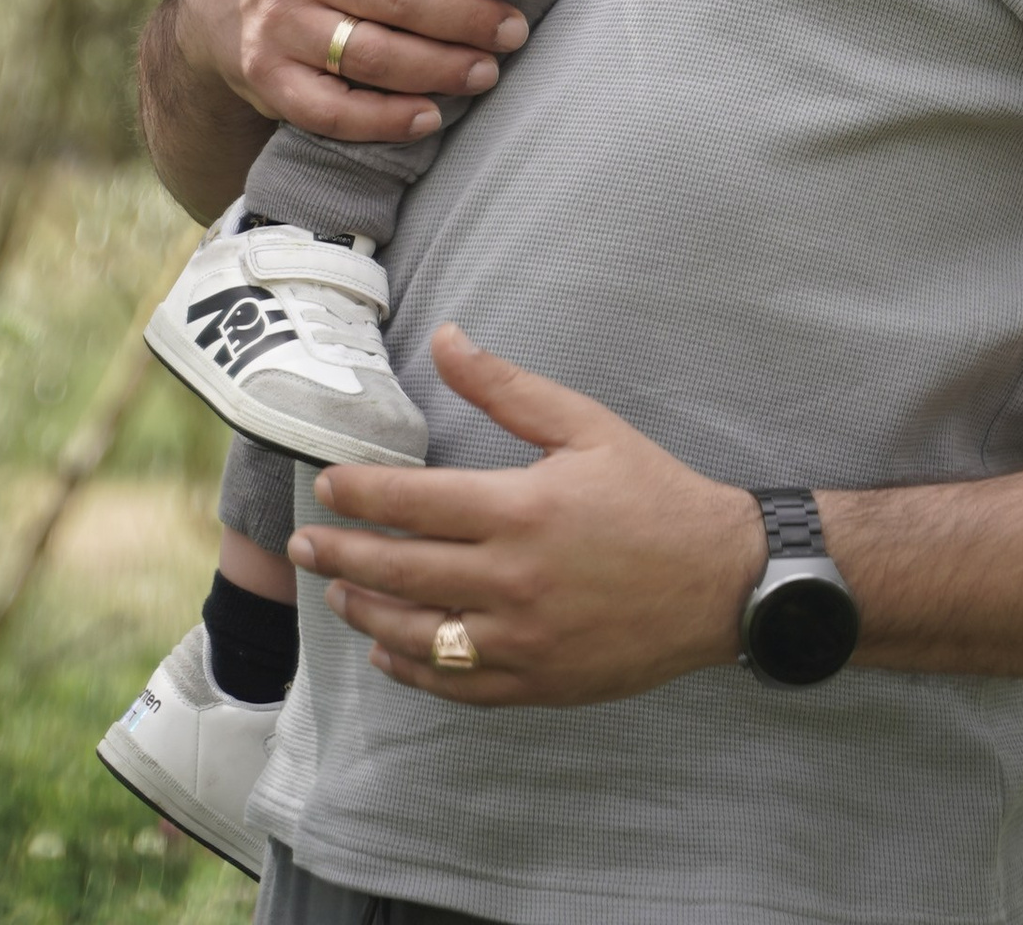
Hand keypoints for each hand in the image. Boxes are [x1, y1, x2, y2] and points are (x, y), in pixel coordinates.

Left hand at [290, 326, 759, 704]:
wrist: (721, 581)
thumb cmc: (652, 494)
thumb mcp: (583, 424)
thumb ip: (506, 387)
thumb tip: (447, 337)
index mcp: (520, 510)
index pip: (413, 503)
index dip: (360, 494)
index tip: (325, 487)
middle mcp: (513, 580)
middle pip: (402, 572)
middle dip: (342, 558)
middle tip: (301, 548)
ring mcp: (525, 639)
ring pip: (421, 635)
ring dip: (368, 615)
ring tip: (337, 596)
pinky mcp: (542, 681)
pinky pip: (462, 684)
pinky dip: (417, 671)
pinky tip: (390, 655)